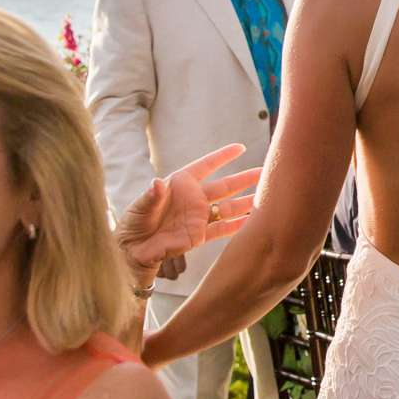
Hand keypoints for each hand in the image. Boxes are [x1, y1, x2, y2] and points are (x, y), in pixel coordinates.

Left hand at [114, 146, 261, 274]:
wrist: (132, 251)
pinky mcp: (199, 236)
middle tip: (264, 173)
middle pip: (224, 186)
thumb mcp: (140, 207)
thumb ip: (152, 196)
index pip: (205, 166)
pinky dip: (237, 227)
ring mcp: (198, 217)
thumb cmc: (133, 223)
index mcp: (180, 184)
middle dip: (244, 179)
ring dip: (245, 203)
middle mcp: (193, 199)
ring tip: (265, 198)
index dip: (222, 157)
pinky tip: (252, 223)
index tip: (240, 148)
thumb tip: (157, 183)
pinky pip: (221, 229)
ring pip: (227, 207)